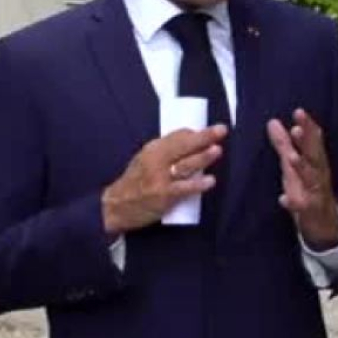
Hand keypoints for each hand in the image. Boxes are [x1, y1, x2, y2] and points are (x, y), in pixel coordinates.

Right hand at [101, 125, 228, 235]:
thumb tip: (188, 144)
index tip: (208, 131)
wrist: (116, 206)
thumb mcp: (143, 160)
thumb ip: (163, 153)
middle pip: (183, 146)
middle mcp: (156, 161)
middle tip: (221, 130)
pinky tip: (210, 181)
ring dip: (203, 157)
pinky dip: (198, 184)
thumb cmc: (133, 183)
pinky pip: (184, 188)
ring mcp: (160, 178)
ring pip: (185, 165)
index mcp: (151, 149)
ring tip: (217, 150)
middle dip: (204, 137)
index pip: (175, 136)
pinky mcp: (164, 196)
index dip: (193, 133)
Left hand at [267, 109, 337, 249]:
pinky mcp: (309, 211)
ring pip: (310, 179)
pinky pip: (302, 206)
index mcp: (315, 162)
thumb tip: (272, 122)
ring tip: (292, 157)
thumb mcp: (295, 166)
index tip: (299, 111)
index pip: (314, 141)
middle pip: (314, 155)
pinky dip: (293, 202)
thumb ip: (284, 145)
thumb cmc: (308, 189)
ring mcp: (315, 193)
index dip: (308, 126)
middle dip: (306, 141)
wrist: (326, 224)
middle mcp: (318, 174)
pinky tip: (284, 199)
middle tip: (297, 127)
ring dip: (302, 168)